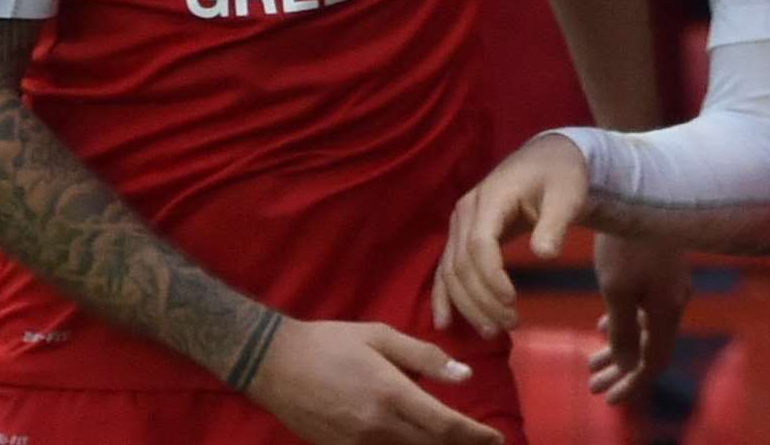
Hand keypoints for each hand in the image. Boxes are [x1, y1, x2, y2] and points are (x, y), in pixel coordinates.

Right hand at [246, 317, 503, 443]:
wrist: (273, 363)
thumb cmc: (331, 342)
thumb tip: (464, 374)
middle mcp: (377, 427)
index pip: (444, 425)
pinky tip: (415, 443)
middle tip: (482, 444)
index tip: (495, 439)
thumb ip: (425, 357)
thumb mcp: (381, 336)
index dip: (474, 436)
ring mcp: (356, 444)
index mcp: (392, 394)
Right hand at [433, 134, 588, 337]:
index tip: (512, 303)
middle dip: (482, 300)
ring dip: (468, 304)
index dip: (491, 278)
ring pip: (452, 271)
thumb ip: (555, 223)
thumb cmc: (561, 176)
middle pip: (462, 264)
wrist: (550, 158)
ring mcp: (459, 223)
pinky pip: (446, 268)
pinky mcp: (461, 235)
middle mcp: (466, 211)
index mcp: (491, 198)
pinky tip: (445, 322)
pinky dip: (444, 295)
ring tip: (492, 330)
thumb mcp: (567, 195)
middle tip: (509, 326)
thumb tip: (546, 253)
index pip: (480, 245)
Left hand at [585, 234, 691, 402]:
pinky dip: (625, 324)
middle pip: (649, 350)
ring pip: (645, 329)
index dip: (631, 385)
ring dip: (619, 349)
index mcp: (667, 312)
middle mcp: (674, 302)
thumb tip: (625, 367)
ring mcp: (669, 285)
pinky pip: (645, 309)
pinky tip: (604, 324)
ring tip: (590, 362)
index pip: (653, 363)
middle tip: (594, 386)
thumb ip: (623, 333)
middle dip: (620, 372)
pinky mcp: (661, 270)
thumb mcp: (617, 291)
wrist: (644, 190)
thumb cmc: (627, 243)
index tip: (607, 400)